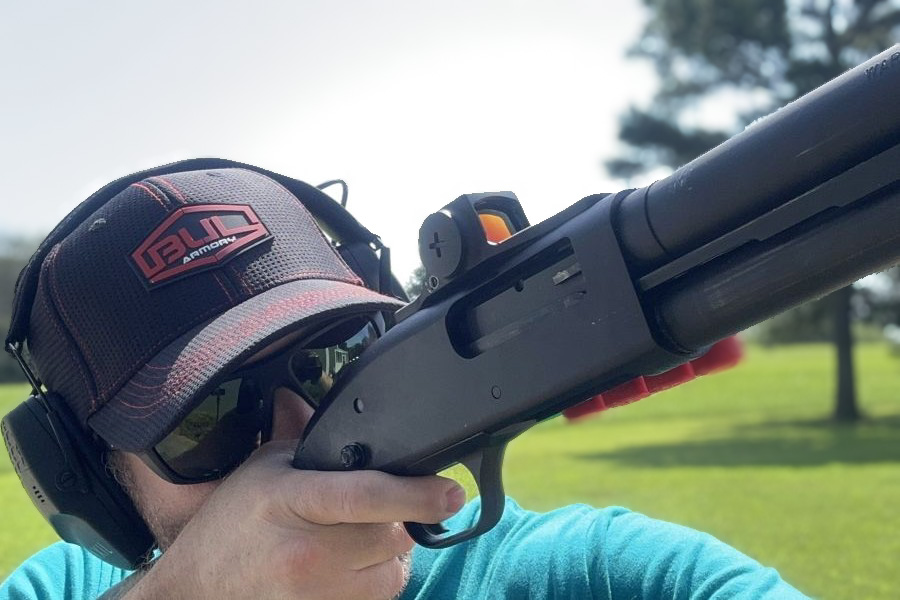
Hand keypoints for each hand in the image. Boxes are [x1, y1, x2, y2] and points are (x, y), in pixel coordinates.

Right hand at [126, 441, 465, 599]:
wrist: (192, 592)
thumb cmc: (228, 528)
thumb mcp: (261, 468)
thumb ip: (299, 435)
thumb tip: (305, 396)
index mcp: (293, 502)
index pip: (366, 496)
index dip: (416, 494)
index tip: (451, 492)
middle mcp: (307, 553)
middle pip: (392, 537)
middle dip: (396, 522)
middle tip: (375, 514)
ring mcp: (313, 595)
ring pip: (391, 575)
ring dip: (386, 558)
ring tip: (353, 544)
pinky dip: (370, 585)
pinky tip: (343, 572)